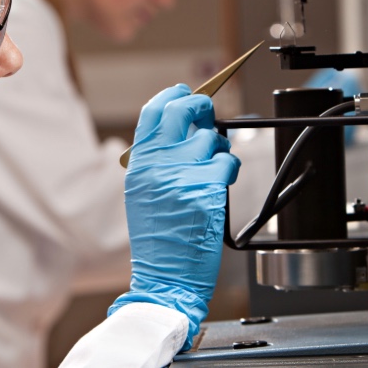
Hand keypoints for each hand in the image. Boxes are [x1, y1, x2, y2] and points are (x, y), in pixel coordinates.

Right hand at [109, 84, 240, 350]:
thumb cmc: (157, 239)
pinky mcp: (207, 187)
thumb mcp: (141, 193)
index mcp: (139, 163)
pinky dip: (228, 169)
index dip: (170, 96)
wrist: (165, 275)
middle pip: (182, 111)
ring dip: (217, 149)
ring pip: (211, 139)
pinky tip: (220, 184)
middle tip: (207, 111)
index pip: (152, 112)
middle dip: (200, 105)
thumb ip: (155, 160)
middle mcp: (158, 163)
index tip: (182, 92)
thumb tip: (180, 130)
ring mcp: (183, 173)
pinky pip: (227, 161)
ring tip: (210, 169)